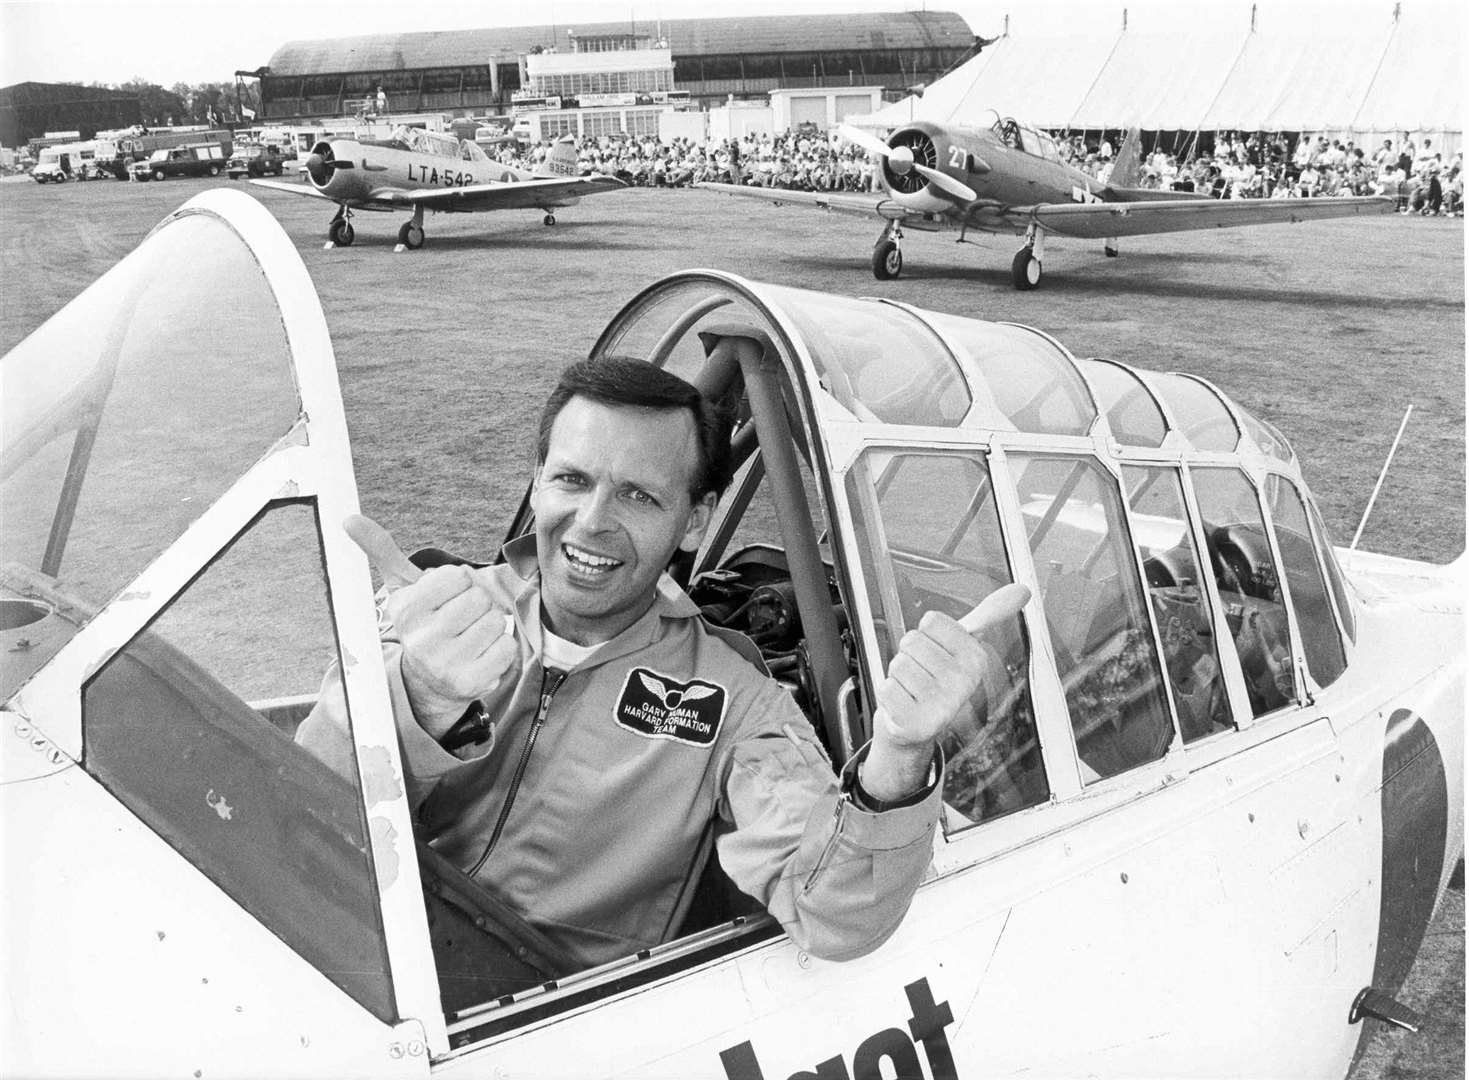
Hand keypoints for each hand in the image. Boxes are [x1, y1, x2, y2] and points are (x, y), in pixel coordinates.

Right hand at [346, 514, 517, 728]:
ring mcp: (445, 664)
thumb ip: (382, 551)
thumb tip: (349, 520)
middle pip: (480, 598)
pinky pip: (507, 648)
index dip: (460, 583)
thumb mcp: (403, 589)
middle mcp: (421, 639)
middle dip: (477, 604)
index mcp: (405, 610)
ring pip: (496, 622)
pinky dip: (501, 649)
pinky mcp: (470, 683)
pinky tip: (480, 656)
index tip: (446, 599)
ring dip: (490, 627)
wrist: (429, 682)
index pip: (459, 576)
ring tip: (469, 638)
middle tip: (460, 621)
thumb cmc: (423, 624)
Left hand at [861, 584, 1030, 803]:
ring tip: (912, 691)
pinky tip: (903, 706)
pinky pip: (886, 687)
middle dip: (910, 655)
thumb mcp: (962, 645)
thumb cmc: (935, 678)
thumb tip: (1023, 589)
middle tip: (922, 675)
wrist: (916, 725)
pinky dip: (888, 695)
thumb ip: (989, 615)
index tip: (936, 652)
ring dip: (898, 676)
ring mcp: (941, 706)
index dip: (927, 634)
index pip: (931, 620)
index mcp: (977, 659)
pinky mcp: (915, 723)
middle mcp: (964, 683)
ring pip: (898, 664)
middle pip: (911, 641)